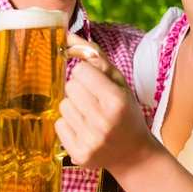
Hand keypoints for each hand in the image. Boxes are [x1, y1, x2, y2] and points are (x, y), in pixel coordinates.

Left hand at [56, 34, 152, 168]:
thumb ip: (95, 57)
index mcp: (116, 100)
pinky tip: (85, 129)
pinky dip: (69, 124)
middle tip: (94, 100)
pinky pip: (59, 124)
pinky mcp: (78, 154)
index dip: (87, 74)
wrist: (133, 153)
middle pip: (70, 87)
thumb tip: (69, 37)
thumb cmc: (125, 111)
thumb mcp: (119, 82)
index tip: (96, 82)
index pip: (80, 70)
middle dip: (80, 89)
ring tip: (90, 116)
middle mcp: (103, 121)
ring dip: (74, 106)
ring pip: (63, 105)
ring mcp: (90, 140)